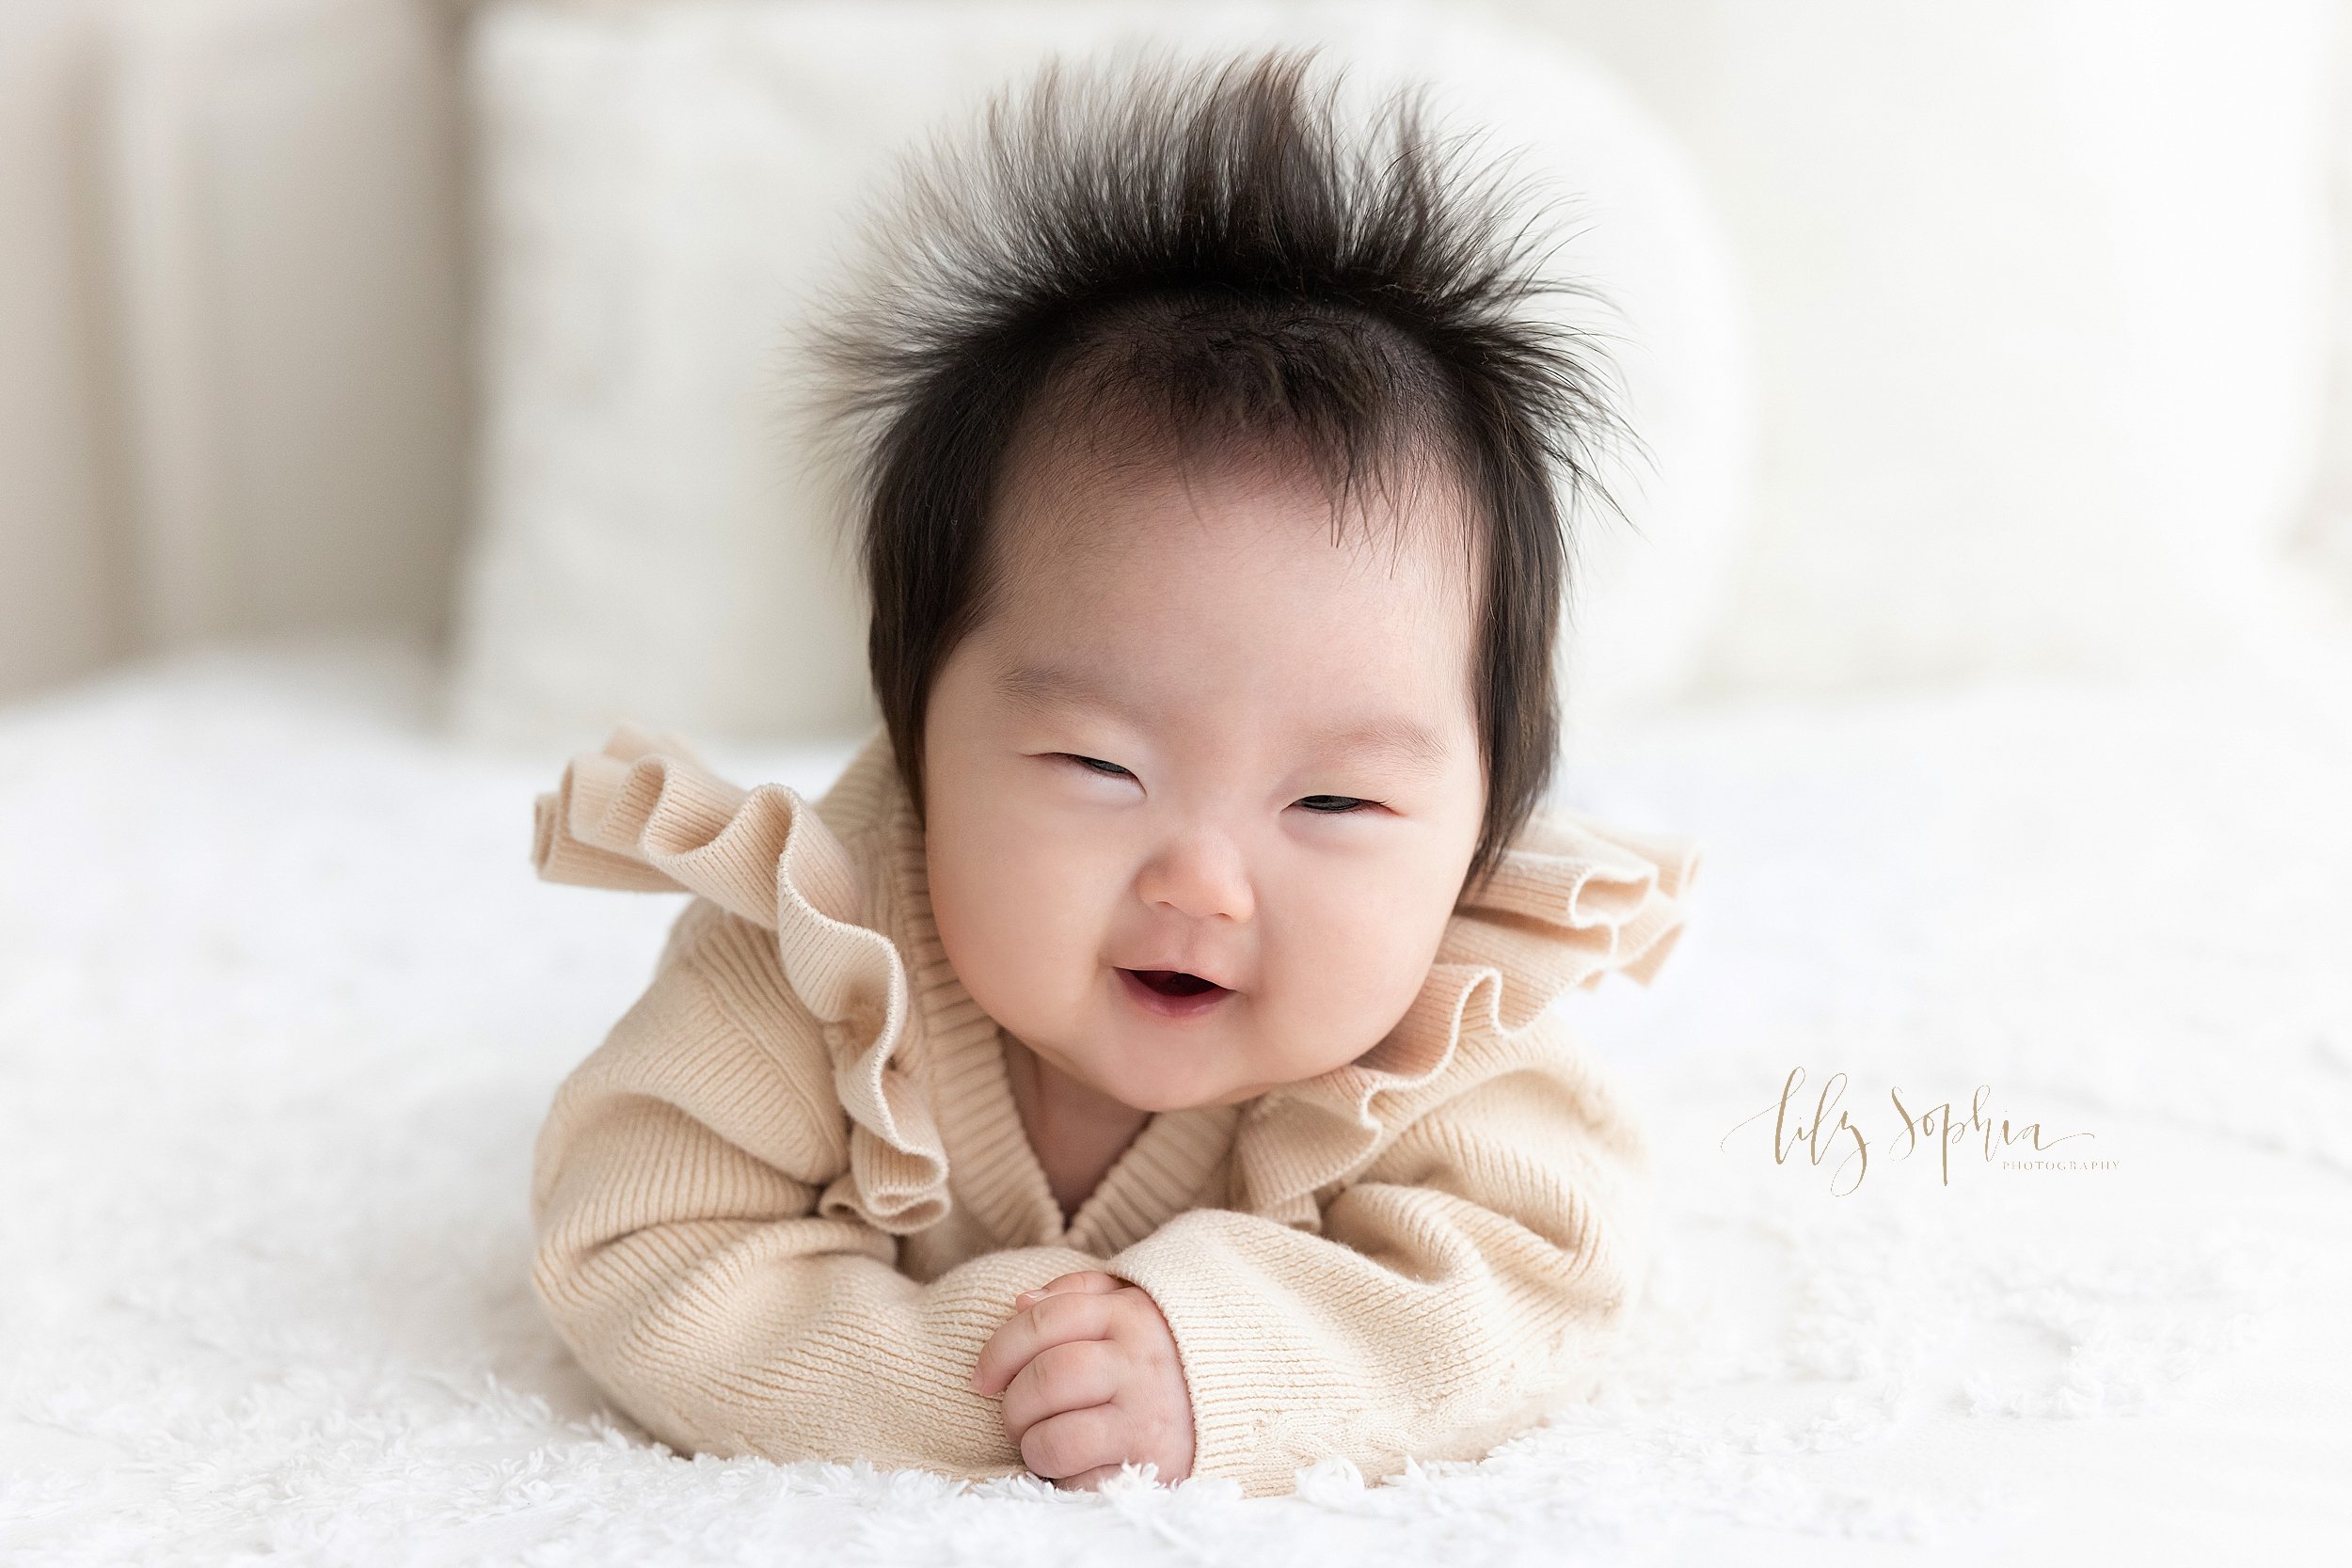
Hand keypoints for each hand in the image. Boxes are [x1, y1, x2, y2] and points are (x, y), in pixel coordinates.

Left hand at [970, 1270, 1195, 1489]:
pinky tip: (1077, 1466)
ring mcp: (1146, 1419)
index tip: (982, 1378)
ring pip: (1052, 1438)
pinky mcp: (1150, 1468)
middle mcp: (1139, 1364)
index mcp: (1131, 1315)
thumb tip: (1021, 1303)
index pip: (1044, 1320)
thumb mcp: (1135, 1305)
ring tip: (1046, 1443)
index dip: (999, 1350)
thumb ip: (1078, 1294)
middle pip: (1043, 1380)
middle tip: (1018, 1416)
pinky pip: (1078, 1482)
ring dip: (1033, 1447)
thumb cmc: (1171, 1351)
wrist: (1250, 1400)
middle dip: (1014, 1406)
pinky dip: (1063, 1480)